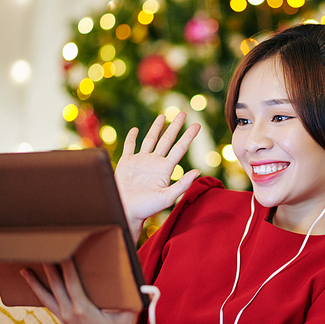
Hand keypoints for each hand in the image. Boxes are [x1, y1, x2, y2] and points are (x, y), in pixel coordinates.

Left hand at [20, 261, 137, 323]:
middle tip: (42, 250)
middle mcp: (69, 313)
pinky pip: (49, 304)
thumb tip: (139, 278)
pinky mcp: (64, 322)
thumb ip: (135, 296)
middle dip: (48, 266)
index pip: (71, 281)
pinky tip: (36, 286)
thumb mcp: (130, 315)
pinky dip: (40, 294)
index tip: (62, 249)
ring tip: (24, 269)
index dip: (65, 264)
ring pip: (45, 296)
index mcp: (83, 309)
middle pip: (54, 284)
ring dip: (35, 282)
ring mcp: (64, 319)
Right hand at [115, 112, 200, 240]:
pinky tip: (135, 129)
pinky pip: (129, 146)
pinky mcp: (126, 162)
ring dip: (156, 127)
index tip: (197, 125)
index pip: (180, 148)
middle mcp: (155, 162)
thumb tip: (198, 171)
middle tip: (184, 113)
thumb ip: (182, 184)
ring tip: (163, 116)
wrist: (126, 211)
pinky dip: (131, 137)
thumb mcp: (167, 197)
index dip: (189, 136)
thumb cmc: (146, 208)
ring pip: (150, 140)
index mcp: (165, 169)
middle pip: (167, 140)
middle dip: (175, 126)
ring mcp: (141, 161)